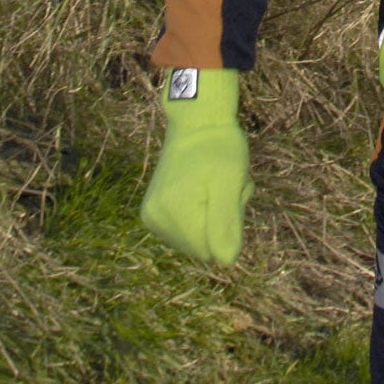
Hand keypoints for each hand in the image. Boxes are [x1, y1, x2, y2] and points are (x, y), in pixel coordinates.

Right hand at [140, 67, 250, 262]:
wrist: (197, 121)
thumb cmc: (219, 147)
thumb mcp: (230, 181)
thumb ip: (226, 222)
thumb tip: (226, 262)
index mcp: (173, 213)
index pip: (212, 250)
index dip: (229, 225)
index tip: (232, 191)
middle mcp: (155, 219)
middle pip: (202, 245)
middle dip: (222, 220)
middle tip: (227, 186)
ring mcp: (152, 216)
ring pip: (196, 237)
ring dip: (215, 215)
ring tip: (216, 184)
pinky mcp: (154, 212)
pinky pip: (187, 228)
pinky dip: (204, 211)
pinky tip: (206, 187)